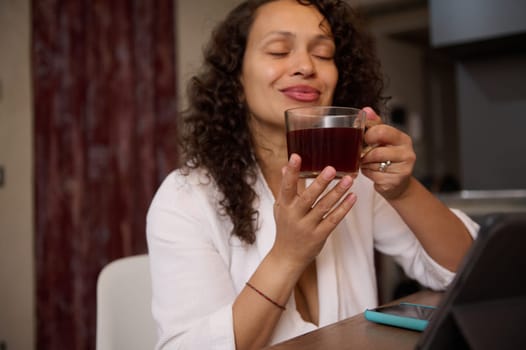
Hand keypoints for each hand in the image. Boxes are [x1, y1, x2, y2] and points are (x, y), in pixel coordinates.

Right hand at [270, 154, 356, 269]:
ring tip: (349, 179)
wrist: (287, 256)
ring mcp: (308, 226)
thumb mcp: (281, 207)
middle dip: (320, 183)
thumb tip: (285, 166)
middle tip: (331, 168)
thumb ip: (285, 188)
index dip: (291, 172)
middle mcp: (295, 216)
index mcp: (284, 206)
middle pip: (308, 197)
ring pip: (324, 207)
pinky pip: (333, 220)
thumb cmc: (286, 228)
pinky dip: (343, 208)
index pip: (287, 187)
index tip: (295, 157)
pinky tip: (352, 197)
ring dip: (337, 193)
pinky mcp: (320, 235)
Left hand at [360, 107, 415, 199]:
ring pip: (373, 164)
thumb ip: (375, 124)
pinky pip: (373, 175)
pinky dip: (368, 174)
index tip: (366, 138)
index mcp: (403, 139)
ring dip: (365, 164)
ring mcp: (403, 169)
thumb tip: (366, 110)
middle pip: (376, 151)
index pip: (382, 131)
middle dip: (365, 154)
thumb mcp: (384, 139)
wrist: (398, 183)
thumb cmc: (388, 158)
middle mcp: (407, 153)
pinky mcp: (395, 181)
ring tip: (369, 163)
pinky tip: (373, 172)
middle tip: (364, 154)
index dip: (368, 135)